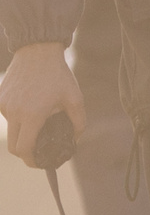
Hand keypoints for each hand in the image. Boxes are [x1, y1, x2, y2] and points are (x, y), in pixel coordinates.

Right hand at [0, 43, 83, 164]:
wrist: (37, 51)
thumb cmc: (58, 76)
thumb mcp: (75, 99)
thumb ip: (78, 123)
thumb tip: (74, 140)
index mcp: (32, 115)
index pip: (24, 149)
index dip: (31, 161)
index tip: (40, 163)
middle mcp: (13, 112)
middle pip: (13, 146)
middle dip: (26, 153)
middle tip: (39, 152)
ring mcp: (3, 105)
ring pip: (12, 129)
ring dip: (23, 131)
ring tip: (40, 119)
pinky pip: (7, 115)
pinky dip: (18, 118)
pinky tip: (31, 106)